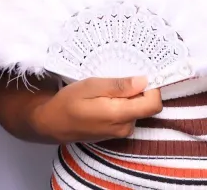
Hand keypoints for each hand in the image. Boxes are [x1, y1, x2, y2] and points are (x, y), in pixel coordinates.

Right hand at [31, 76, 162, 143]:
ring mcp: (121, 132)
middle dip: (138, 90)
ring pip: (138, 109)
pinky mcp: (116, 133)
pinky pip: (128, 115)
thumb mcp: (90, 86)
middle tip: (118, 77)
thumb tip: (144, 81)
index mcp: (120, 115)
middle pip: (147, 106)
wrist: (53, 123)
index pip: (153, 104)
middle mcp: (125, 127)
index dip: (152, 87)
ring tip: (108, 87)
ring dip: (129, 97)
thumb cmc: (68, 102)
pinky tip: (106, 97)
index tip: (140, 73)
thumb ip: (118, 86)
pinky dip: (123, 104)